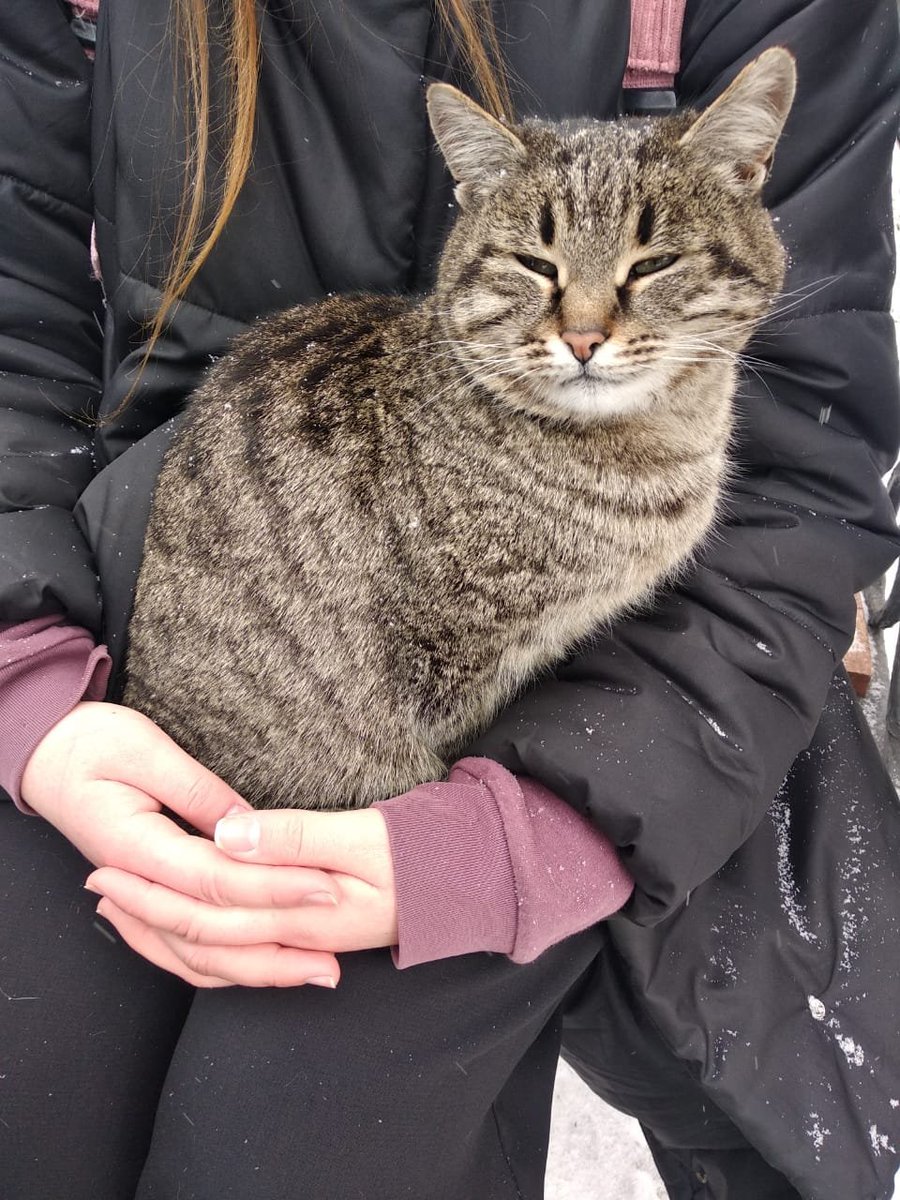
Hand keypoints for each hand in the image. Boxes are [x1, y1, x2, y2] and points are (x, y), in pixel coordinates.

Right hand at [22, 702, 341, 987]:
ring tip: (313, 971)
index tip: (325, 887)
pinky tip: (262, 967)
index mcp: (135, 848)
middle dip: (278, 943)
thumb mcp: (145, 749)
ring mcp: (138, 897)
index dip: (275, 887)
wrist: (47, 754)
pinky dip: (224, 965)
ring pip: (197, 954)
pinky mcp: (146, 897)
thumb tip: (248, 825)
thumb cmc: (91, 743)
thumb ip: (198, 792)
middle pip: (212, 931)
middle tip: (335, 954)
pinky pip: (182, 949)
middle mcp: (136, 884)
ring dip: (257, 967)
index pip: (217, 879)